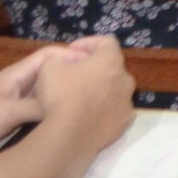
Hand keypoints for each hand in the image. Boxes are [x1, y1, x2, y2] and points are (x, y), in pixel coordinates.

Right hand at [34, 36, 134, 152]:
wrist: (70, 135)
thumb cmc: (61, 95)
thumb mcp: (50, 66)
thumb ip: (60, 58)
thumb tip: (66, 62)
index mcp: (111, 61)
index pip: (106, 41)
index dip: (88, 42)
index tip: (71, 50)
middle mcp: (126, 79)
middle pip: (112, 67)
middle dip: (94, 67)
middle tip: (75, 73)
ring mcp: (127, 102)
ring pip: (115, 89)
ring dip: (100, 88)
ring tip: (80, 96)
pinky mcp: (124, 122)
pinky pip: (114, 110)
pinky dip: (103, 109)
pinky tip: (87, 114)